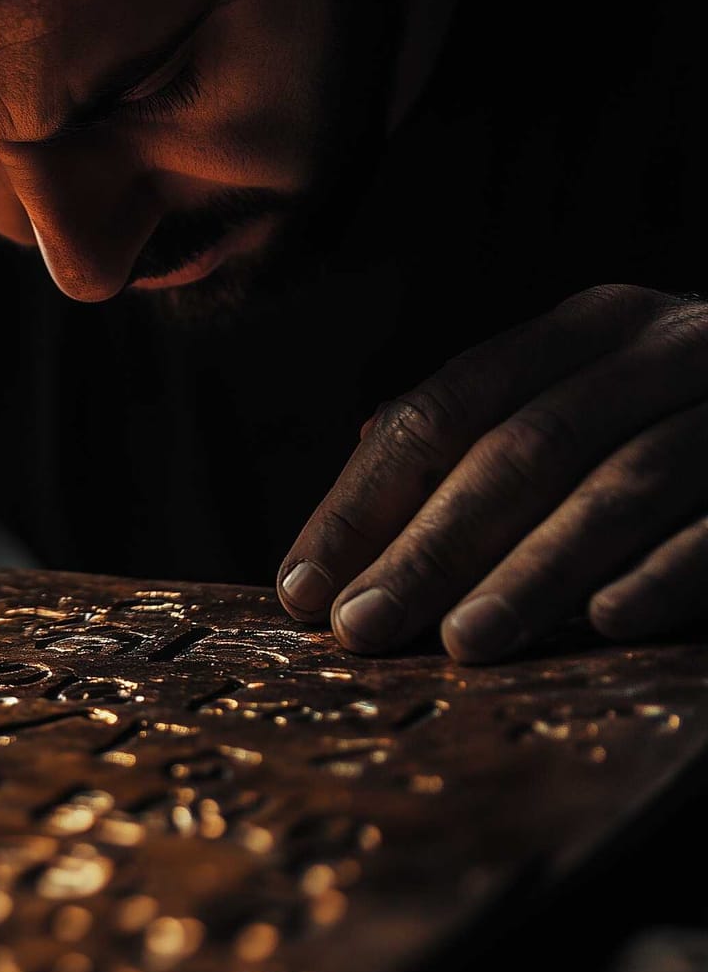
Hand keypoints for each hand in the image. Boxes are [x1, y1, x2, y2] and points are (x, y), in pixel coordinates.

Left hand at [276, 284, 707, 662]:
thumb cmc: (698, 417)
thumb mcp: (595, 393)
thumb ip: (491, 423)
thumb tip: (359, 463)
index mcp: (586, 328)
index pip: (443, 410)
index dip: (365, 500)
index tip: (303, 586)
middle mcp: (664, 346)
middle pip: (518, 450)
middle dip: (430, 547)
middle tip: (362, 630)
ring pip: (621, 484)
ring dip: (536, 569)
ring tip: (464, 643)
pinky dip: (669, 568)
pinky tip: (607, 621)